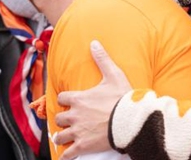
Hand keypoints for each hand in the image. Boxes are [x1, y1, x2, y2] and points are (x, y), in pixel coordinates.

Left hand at [53, 41, 131, 158]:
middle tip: (66, 120)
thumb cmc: (122, 98)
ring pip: (60, 135)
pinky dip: (65, 155)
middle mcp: (74, 115)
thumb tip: (94, 42)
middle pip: (59, 117)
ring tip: (62, 138)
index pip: (62, 97)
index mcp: (79, 98)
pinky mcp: (83, 146)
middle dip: (62, 118)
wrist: (131, 121)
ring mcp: (78, 131)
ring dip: (61, 136)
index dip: (65, 99)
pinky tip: (64, 156)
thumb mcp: (113, 75)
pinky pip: (69, 153)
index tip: (68, 101)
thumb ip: (102, 59)